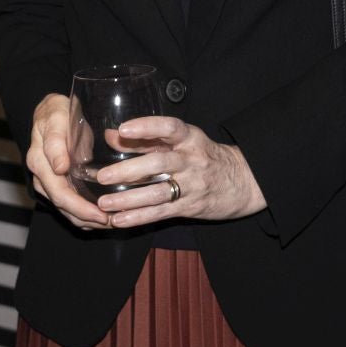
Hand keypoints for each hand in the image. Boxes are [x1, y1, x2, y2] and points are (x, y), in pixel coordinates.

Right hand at [22, 92, 110, 229]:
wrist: (50, 114)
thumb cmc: (56, 114)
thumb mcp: (56, 119)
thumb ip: (56, 142)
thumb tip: (59, 168)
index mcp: (39, 162)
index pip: (59, 193)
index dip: (81, 208)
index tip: (102, 215)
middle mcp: (41, 178)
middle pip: (64, 206)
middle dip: (88, 218)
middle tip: (112, 222)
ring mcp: (48, 184)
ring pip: (66, 211)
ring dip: (88, 220)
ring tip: (112, 222)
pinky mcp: (57, 186)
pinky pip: (70, 207)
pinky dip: (85, 216)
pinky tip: (103, 217)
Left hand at [93, 117, 265, 226]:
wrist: (242, 180)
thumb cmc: (203, 156)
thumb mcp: (181, 141)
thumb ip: (145, 139)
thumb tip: (111, 134)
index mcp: (189, 138)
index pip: (169, 128)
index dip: (147, 127)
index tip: (124, 129)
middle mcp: (191, 160)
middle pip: (159, 163)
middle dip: (129, 170)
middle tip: (103, 176)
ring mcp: (192, 185)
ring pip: (158, 192)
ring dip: (129, 199)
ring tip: (104, 203)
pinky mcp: (190, 207)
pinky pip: (161, 212)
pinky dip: (139, 217)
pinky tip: (119, 220)